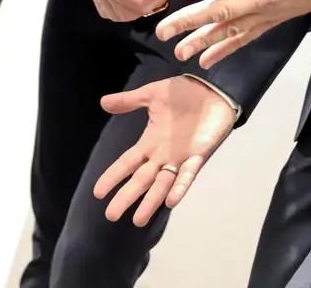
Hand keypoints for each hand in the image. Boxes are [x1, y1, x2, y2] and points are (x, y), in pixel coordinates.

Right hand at [94, 75, 235, 226]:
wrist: (213, 89)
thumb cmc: (184, 93)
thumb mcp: (152, 95)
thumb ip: (129, 101)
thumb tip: (103, 102)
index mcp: (150, 142)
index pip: (127, 163)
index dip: (113, 177)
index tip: (97, 193)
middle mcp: (162, 155)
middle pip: (140, 180)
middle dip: (126, 197)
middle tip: (111, 216)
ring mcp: (180, 158)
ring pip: (161, 184)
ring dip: (150, 202)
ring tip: (137, 221)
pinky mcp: (198, 156)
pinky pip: (187, 175)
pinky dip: (180, 188)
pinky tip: (171, 201)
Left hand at [155, 0, 310, 67]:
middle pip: (218, 10)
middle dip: (188, 21)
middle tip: (162, 31)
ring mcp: (264, 12)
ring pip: (228, 30)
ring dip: (203, 42)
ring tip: (178, 53)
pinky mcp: (270, 21)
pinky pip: (244, 38)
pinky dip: (225, 50)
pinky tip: (207, 60)